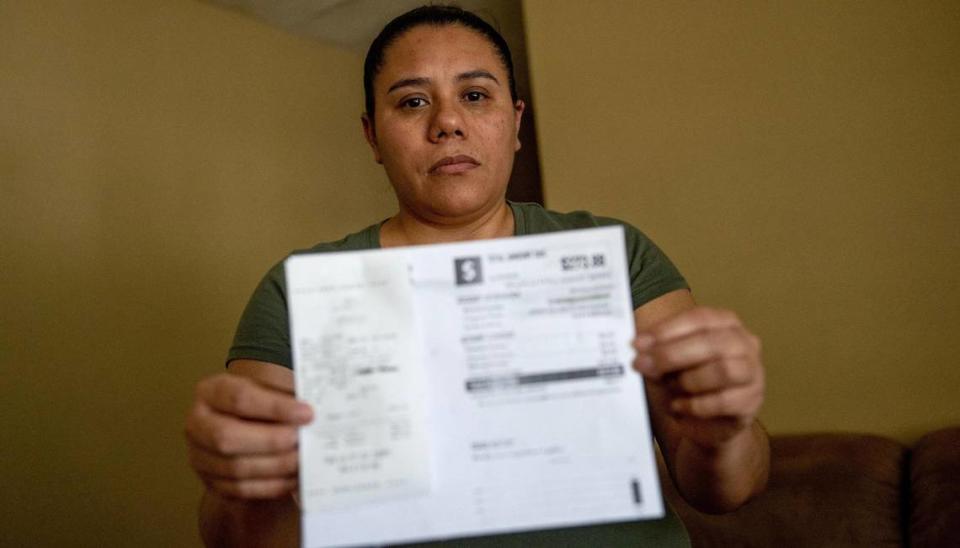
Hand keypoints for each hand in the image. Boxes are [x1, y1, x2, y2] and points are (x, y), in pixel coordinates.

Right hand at [185, 372, 312, 498]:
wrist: (246, 427)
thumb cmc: (261, 405)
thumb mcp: (268, 389)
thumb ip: (285, 397)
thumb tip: (309, 412)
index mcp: (211, 392)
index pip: (239, 398)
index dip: (274, 407)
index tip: (307, 413)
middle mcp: (198, 424)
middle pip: (227, 436)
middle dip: (270, 440)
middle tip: (301, 439)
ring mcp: (200, 457)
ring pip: (235, 468)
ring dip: (275, 465)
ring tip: (302, 458)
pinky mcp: (212, 483)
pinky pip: (241, 490)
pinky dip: (272, 485)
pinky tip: (294, 476)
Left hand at [633, 307, 763, 447]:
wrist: (707, 422)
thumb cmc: (687, 381)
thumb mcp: (667, 362)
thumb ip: (657, 352)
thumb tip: (640, 347)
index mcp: (724, 323)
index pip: (698, 318)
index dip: (667, 330)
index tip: (638, 343)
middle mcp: (744, 343)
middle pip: (711, 343)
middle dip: (672, 354)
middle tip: (643, 365)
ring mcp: (753, 372)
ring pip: (722, 371)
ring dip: (687, 380)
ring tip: (669, 388)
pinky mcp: (752, 401)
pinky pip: (724, 402)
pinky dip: (696, 405)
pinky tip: (679, 407)